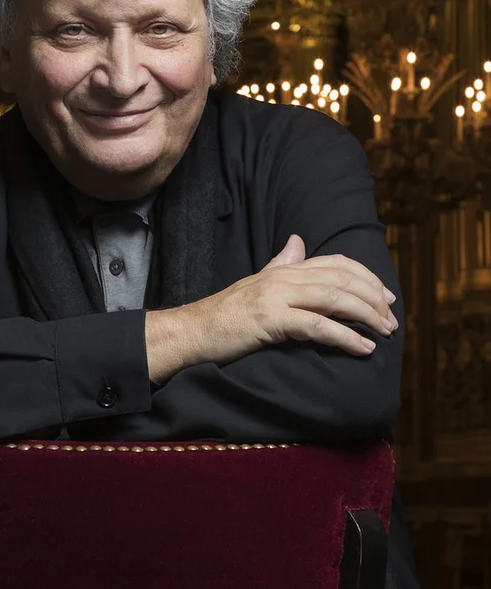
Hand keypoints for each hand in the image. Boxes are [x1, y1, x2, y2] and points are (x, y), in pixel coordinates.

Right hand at [181, 234, 397, 365]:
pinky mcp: (272, 320)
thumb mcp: (258, 282)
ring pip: (334, 298)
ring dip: (366, 316)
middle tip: (392, 319)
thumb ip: (281, 263)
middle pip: (340, 280)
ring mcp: (277, 296)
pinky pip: (317, 326)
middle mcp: (283, 277)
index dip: (366, 277)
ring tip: (385, 332)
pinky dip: (345, 336)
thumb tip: (298, 241)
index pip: (335, 263)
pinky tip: (363, 347)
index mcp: (283, 269)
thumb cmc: (228, 313)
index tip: (386, 296)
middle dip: (373, 298)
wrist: (196, 330)